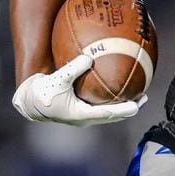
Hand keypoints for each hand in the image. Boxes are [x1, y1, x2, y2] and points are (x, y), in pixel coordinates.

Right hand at [12, 55, 143, 126]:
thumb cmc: (43, 92)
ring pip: (108, 112)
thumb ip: (74, 68)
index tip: (137, 106)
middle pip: (113, 115)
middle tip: (144, 99)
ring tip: (137, 94)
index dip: (124, 110)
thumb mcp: (58, 79)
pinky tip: (116, 86)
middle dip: (130, 107)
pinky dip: (110, 99)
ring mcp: (84, 115)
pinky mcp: (80, 110)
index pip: (108, 114)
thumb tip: (89, 57)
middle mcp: (85, 117)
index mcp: (81, 114)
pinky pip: (100, 105)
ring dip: (123, 105)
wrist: (30, 102)